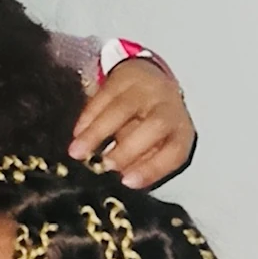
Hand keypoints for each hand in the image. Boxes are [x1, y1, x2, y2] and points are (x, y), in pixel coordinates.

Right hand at [69, 55, 194, 188]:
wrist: (148, 80)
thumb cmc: (149, 123)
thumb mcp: (153, 145)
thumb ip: (140, 163)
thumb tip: (122, 179)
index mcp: (180, 131)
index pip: (174, 151)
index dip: (152, 168)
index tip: (127, 182)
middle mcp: (169, 108)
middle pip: (155, 125)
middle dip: (127, 148)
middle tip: (103, 165)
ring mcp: (148, 89)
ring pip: (123, 108)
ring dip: (97, 132)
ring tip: (77, 152)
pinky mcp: (125, 76)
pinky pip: (105, 96)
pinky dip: (88, 116)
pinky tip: (78, 132)